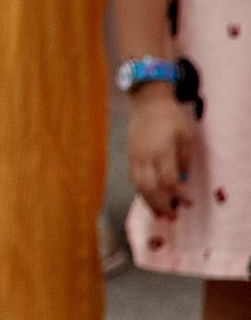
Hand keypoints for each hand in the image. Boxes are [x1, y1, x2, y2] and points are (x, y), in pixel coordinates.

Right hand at [127, 88, 195, 217]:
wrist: (148, 102)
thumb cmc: (170, 118)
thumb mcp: (185, 137)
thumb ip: (184, 160)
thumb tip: (183, 181)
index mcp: (161, 151)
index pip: (169, 181)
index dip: (179, 196)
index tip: (189, 203)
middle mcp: (145, 156)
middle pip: (150, 188)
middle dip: (161, 205)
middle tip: (172, 217)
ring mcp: (135, 156)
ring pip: (139, 185)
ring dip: (149, 202)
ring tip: (159, 213)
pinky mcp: (129, 155)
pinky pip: (133, 178)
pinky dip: (141, 191)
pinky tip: (149, 197)